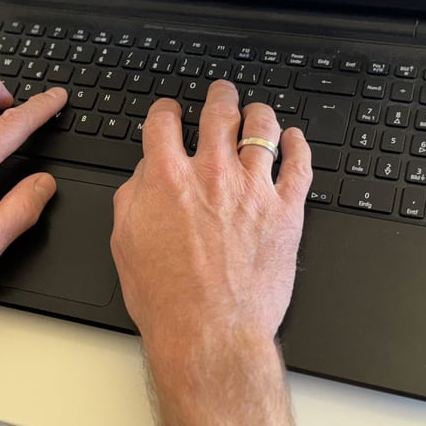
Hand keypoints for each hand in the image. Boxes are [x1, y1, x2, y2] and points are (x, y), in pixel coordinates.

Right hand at [111, 80, 311, 342]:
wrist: (209, 333)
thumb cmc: (166, 296)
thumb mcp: (125, 241)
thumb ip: (133, 196)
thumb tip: (145, 173)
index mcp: (167, 179)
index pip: (164, 122)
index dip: (165, 110)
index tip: (169, 112)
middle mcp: (212, 175)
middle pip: (219, 112)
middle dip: (219, 95)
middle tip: (221, 92)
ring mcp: (253, 190)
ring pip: (262, 129)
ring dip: (258, 114)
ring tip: (257, 112)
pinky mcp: (285, 212)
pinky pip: (299, 166)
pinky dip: (298, 146)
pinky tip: (293, 139)